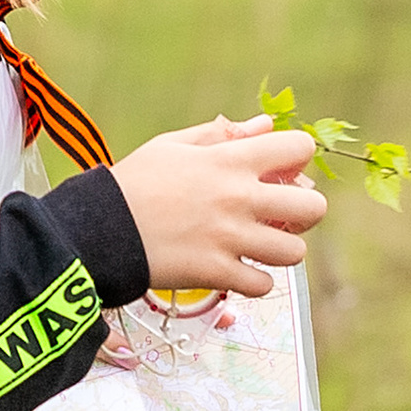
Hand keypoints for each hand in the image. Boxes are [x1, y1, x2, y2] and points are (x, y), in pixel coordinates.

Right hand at [108, 113, 325, 297]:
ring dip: (280, 250)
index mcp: (230, 160)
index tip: (281, 170)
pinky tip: (237, 271)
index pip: (299, 148)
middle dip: (303, 211)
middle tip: (280, 216)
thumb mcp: (172, 146)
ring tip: (258, 247)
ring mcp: (230, 238)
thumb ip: (221, 135)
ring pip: (295, 253)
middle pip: (313, 207)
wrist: (97, 229)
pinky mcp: (217, 273)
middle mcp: (238, 198)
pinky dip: (254, 281)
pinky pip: (263, 285)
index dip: (296, 159)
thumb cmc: (132, 183)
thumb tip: (263, 126)